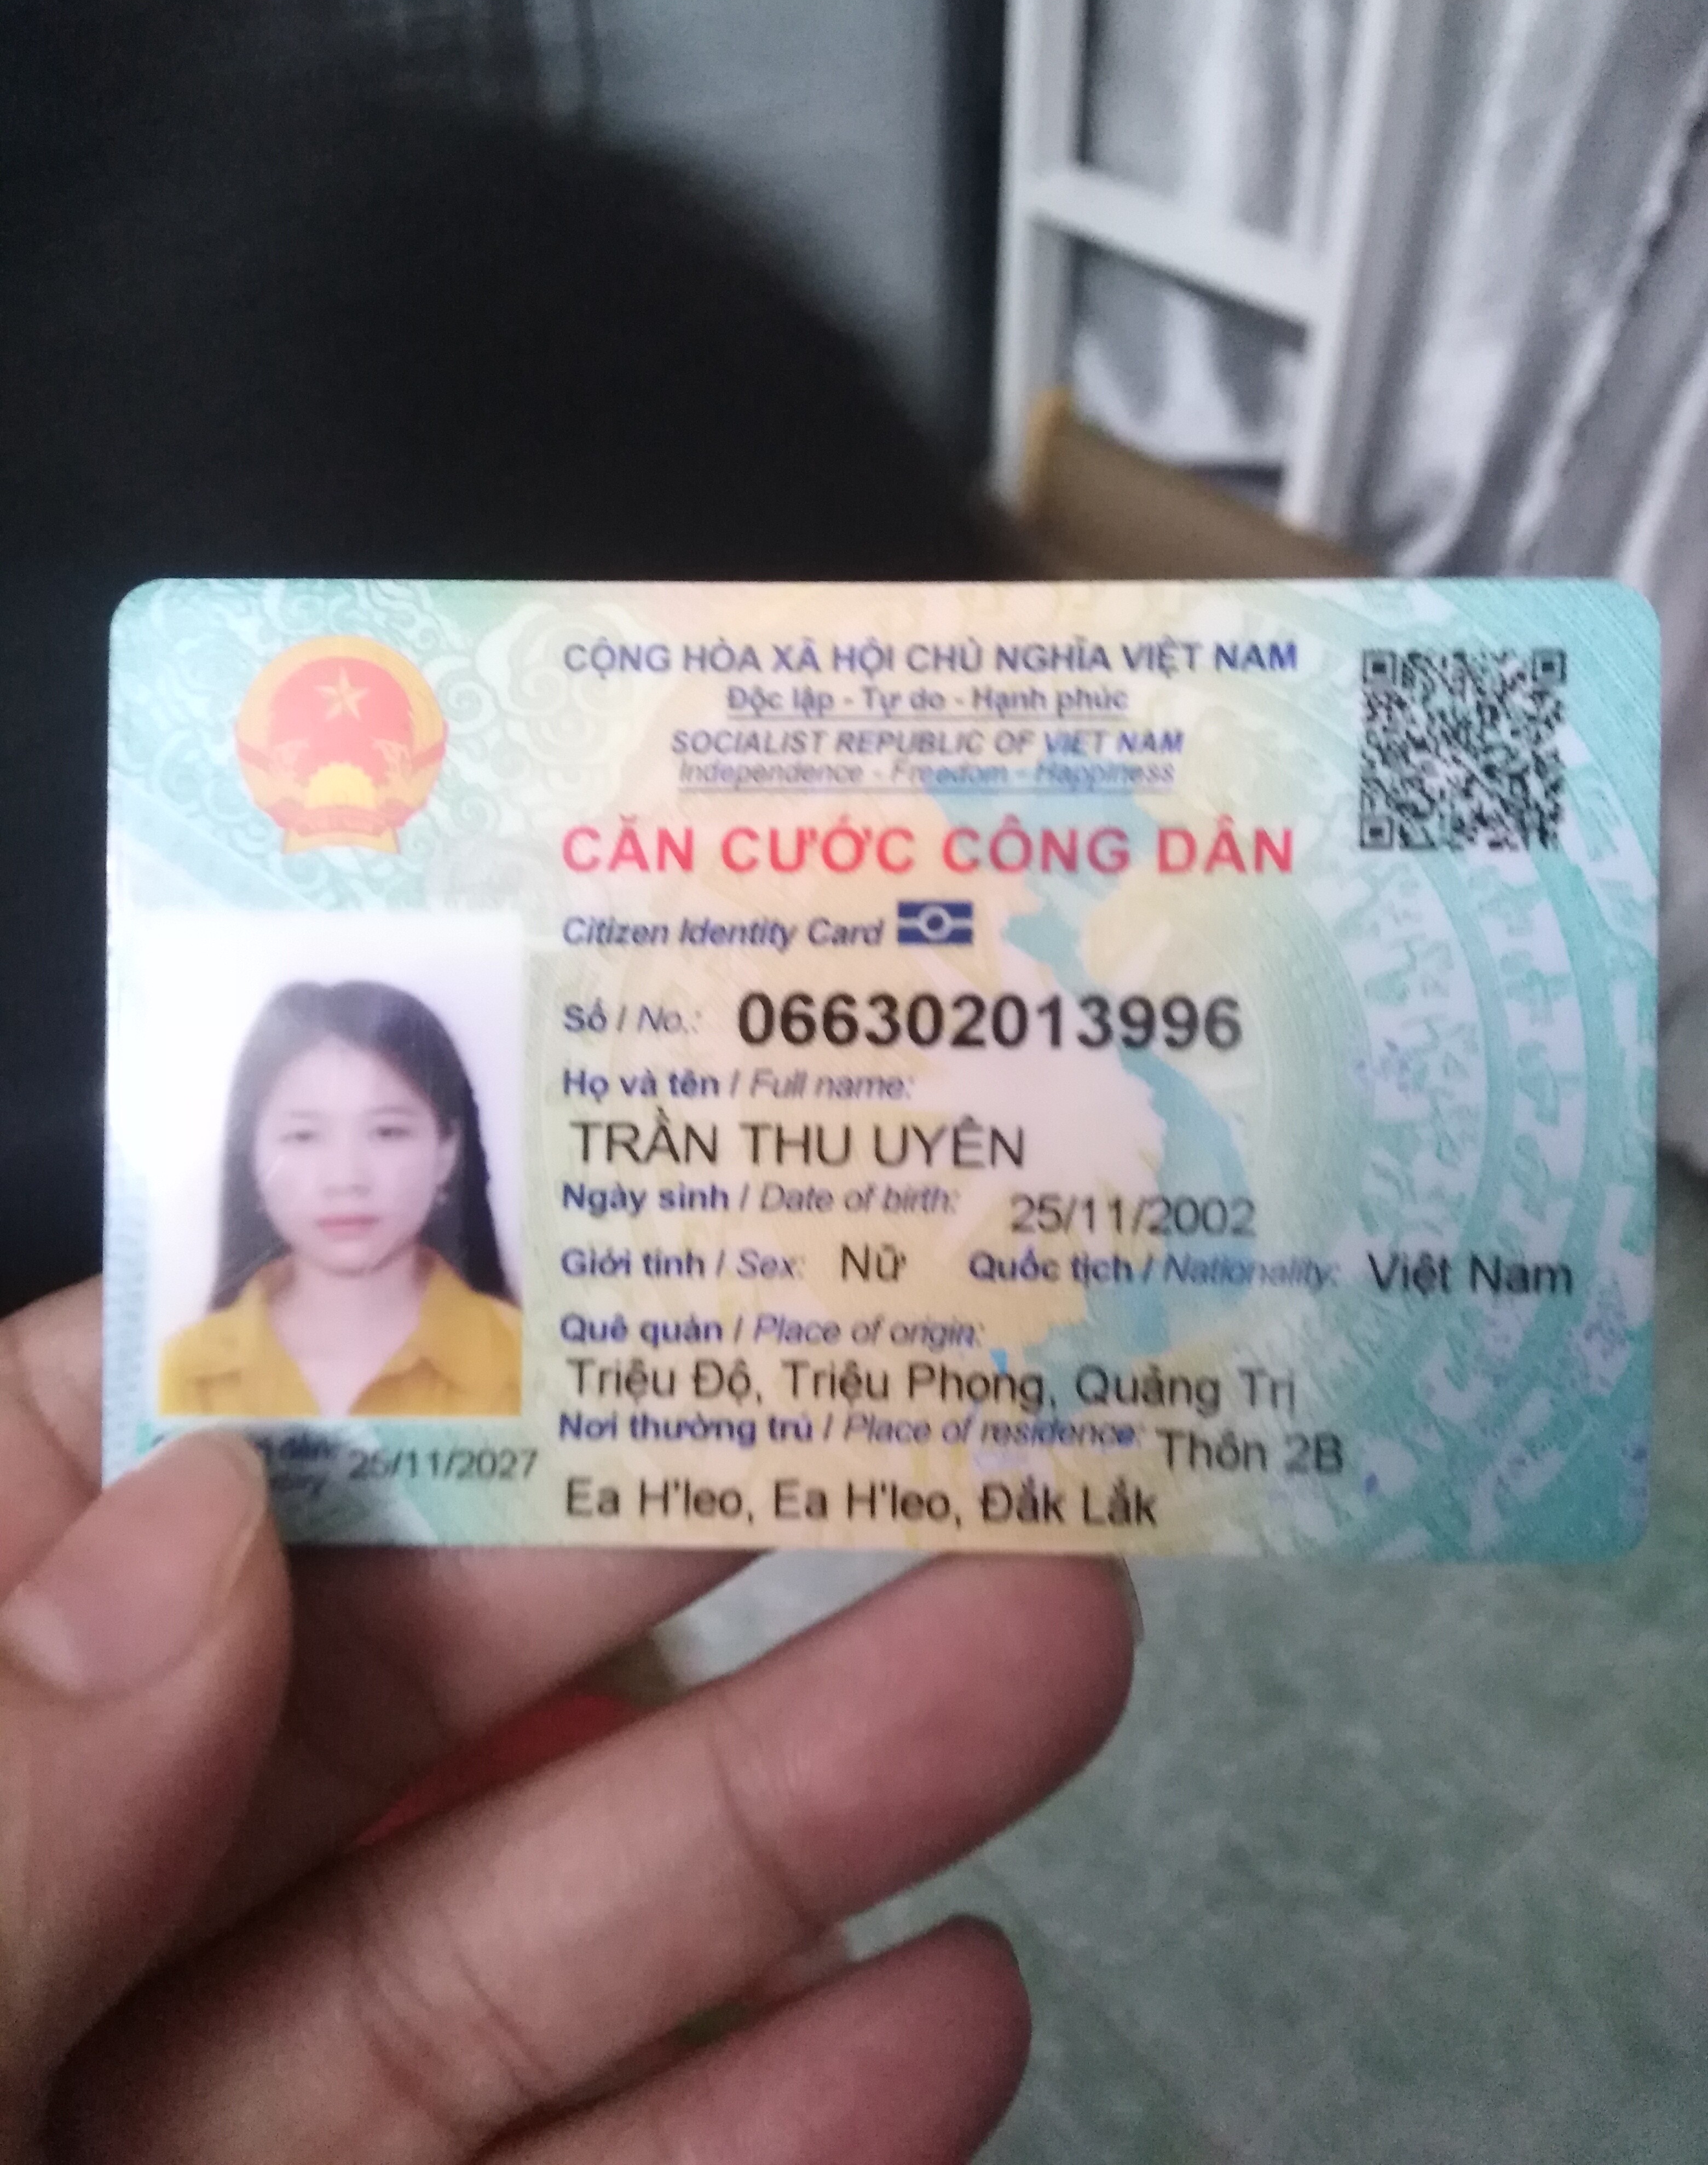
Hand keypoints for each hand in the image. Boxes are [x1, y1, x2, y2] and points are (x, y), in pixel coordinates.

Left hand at [0, 1281, 1134, 2162]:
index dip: (340, 1338)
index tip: (585, 1224)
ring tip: (1044, 1649)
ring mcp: (218, 2125)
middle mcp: (92, 1918)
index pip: (117, 1482)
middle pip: (393, 1687)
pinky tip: (949, 2010)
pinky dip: (766, 2117)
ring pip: (530, 1929)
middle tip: (926, 1404)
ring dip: (799, 1806)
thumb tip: (199, 1513)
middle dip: (671, 1545)